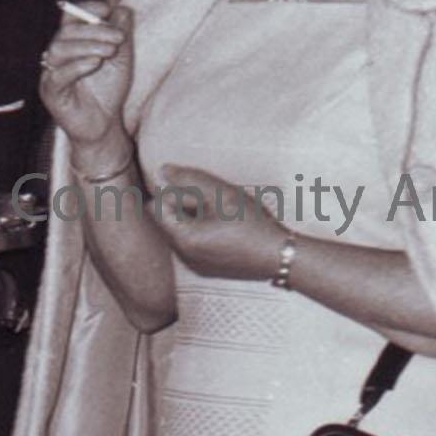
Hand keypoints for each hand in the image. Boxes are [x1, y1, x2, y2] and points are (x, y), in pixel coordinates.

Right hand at [40, 2, 134, 161]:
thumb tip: (124, 10)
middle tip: (118, 38)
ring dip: (87, 46)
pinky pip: (58, 75)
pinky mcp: (50, 93)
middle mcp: (56, 55)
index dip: (85, 9)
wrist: (105, 124)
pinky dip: (77, 66)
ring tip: (110, 51)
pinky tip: (95, 63)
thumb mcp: (121, 59)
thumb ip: (121, 35)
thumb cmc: (108, 90)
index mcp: (71, 43)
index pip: (69, 17)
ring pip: (58, 49)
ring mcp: (50, 73)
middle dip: (93, 30)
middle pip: (65, 32)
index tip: (107, 10)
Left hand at [154, 162, 283, 279]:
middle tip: (215, 202)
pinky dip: (205, 229)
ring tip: (223, 214)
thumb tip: (161, 169)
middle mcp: (183, 255)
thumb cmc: (252, 223)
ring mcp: (194, 263)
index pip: (156, 207)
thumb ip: (190, 179)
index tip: (201, 192)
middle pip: (168, 219)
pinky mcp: (206, 266)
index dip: (175, 193)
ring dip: (196, 216)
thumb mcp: (222, 194)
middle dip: (185, 205)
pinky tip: (227, 227)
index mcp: (183, 238)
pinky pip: (194, 242)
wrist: (279, 256)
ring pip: (181, 229)